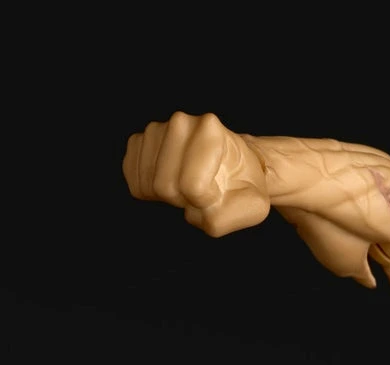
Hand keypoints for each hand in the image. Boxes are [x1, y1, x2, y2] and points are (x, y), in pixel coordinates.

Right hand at [123, 112, 269, 236]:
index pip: (192, 186)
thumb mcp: (253, 206)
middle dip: (184, 199)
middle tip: (203, 190)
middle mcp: (181, 122)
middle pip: (165, 187)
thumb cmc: (242, 185)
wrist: (232, 167)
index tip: (218, 191)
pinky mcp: (138, 142)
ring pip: (148, 185)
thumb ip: (231, 216)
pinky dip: (152, 192)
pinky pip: (134, 181)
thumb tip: (198, 211)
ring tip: (189, 184)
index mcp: (211, 130)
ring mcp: (155, 130)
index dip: (205, 200)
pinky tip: (171, 181)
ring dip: (169, 196)